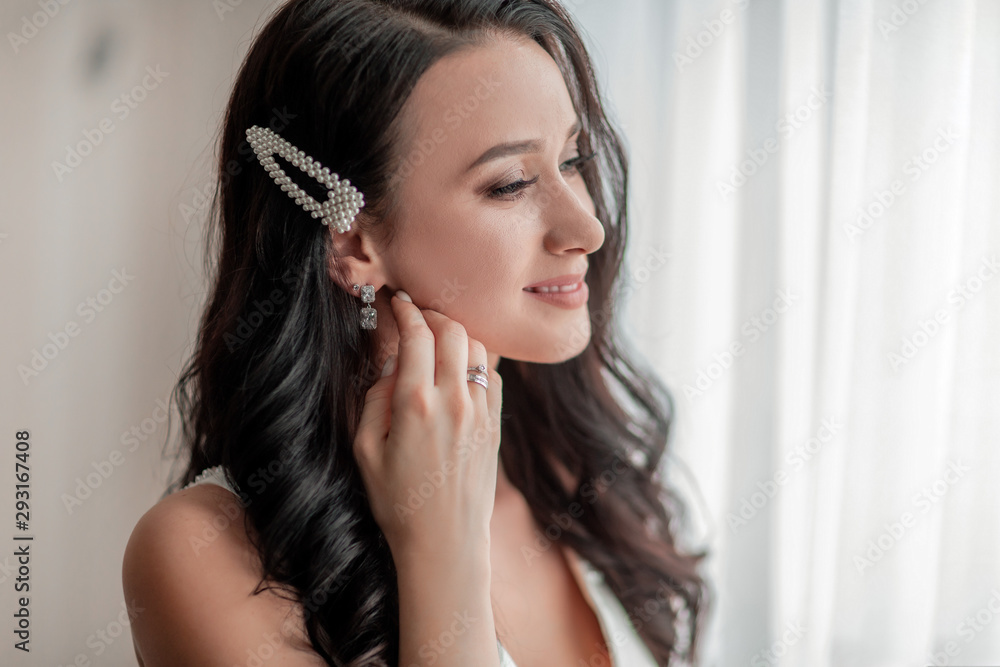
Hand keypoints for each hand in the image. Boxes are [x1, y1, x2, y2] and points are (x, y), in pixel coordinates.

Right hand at [352, 291, 502, 562]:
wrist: (444, 543)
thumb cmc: (396, 502)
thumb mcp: (365, 451)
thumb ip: (374, 400)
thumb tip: (389, 366)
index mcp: (415, 404)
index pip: (417, 335)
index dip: (406, 310)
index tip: (397, 302)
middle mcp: (454, 402)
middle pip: (453, 331)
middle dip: (434, 315)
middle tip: (418, 316)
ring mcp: (480, 413)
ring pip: (478, 349)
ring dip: (458, 335)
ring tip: (439, 339)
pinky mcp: (495, 426)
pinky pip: (492, 376)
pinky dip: (477, 361)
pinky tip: (460, 368)